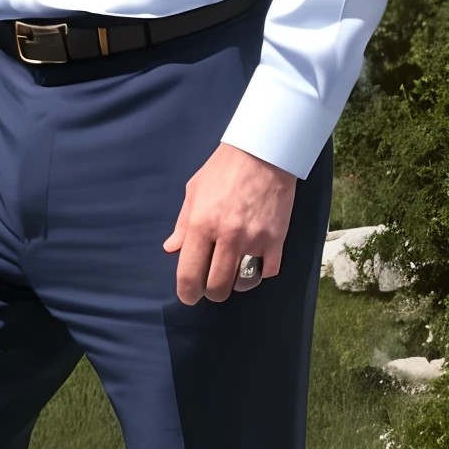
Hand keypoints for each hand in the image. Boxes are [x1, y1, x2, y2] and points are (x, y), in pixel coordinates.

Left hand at [163, 143, 296, 305]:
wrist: (263, 153)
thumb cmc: (223, 169)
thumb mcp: (194, 190)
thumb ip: (182, 223)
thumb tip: (172, 248)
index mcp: (201, 224)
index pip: (190, 274)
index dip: (187, 292)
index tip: (189, 296)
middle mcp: (227, 236)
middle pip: (217, 287)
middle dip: (211, 292)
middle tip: (211, 285)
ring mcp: (254, 240)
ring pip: (243, 284)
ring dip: (236, 284)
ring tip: (233, 273)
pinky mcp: (276, 239)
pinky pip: (268, 271)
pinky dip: (261, 271)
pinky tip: (255, 260)